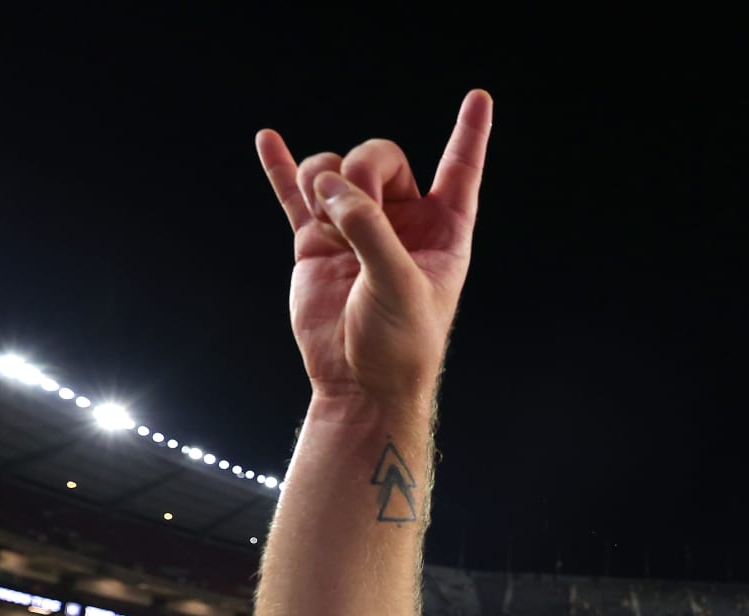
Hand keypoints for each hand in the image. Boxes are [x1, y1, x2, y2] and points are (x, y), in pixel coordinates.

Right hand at [256, 90, 491, 408]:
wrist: (358, 384)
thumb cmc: (399, 345)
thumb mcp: (399, 285)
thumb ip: (371, 231)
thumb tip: (332, 188)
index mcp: (443, 232)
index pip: (460, 170)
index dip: (469, 133)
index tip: (480, 97)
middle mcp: (401, 223)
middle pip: (381, 159)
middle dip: (361, 171)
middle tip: (349, 204)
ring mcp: (356, 229)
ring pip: (337, 172)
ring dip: (324, 183)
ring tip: (324, 223)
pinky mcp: (317, 243)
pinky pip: (296, 195)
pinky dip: (282, 169)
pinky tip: (268, 141)